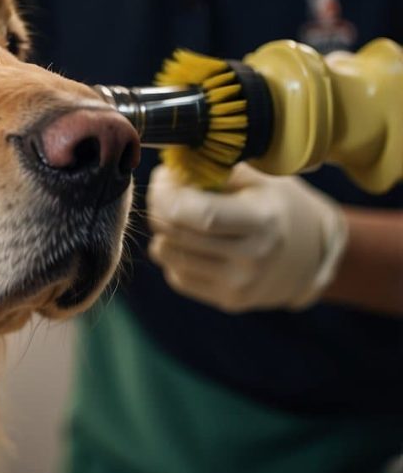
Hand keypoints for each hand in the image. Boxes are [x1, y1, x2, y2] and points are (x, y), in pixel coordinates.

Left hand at [146, 163, 347, 312]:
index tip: (163, 178)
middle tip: (165, 193)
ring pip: (167, 255)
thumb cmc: (278, 206)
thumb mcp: (260, 179)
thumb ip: (215, 171)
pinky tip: (194, 243)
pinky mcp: (229, 301)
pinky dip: (175, 256)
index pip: (198, 214)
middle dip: (159, 208)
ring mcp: (240, 285)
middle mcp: (253, 258)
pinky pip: (176, 277)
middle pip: (175, 233)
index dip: (167, 195)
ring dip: (163, 232)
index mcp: (263, 221)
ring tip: (181, 218)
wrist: (313, 254)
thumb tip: (169, 172)